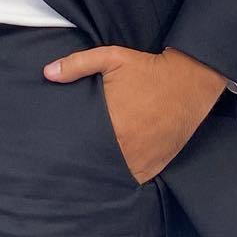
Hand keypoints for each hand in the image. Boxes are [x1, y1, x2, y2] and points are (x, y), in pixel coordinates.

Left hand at [43, 45, 225, 184]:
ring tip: (88, 168)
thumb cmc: (148, 70)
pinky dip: (124, 175)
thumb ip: (77, 65)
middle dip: (83, 159)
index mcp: (111, 123)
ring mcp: (143, 159)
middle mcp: (126, 146)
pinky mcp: (156, 165)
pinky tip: (113, 169)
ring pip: (114, 173)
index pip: (81, 144)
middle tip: (69, 161)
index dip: (69, 147)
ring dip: (103, 170)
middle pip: (95, 161)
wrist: (189, 82)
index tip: (59, 147)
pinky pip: (134, 178)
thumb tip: (47, 73)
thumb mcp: (111, 58)